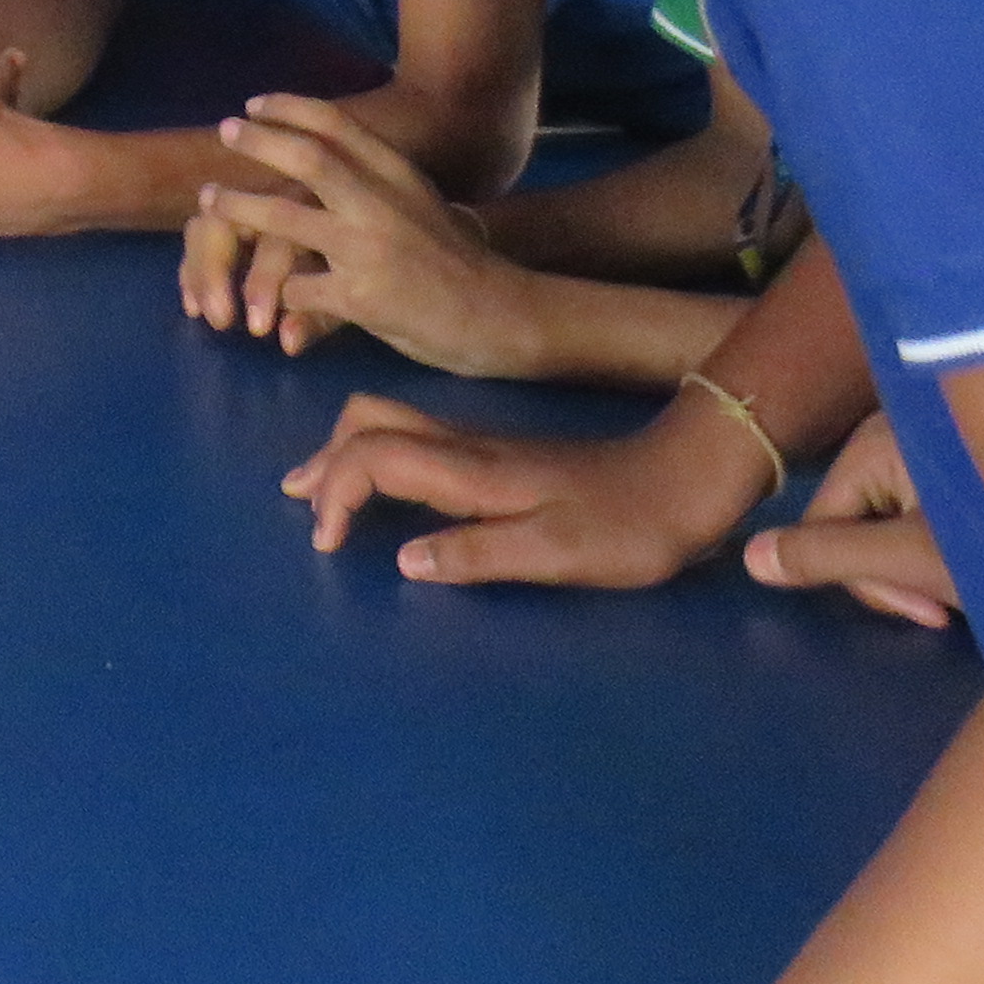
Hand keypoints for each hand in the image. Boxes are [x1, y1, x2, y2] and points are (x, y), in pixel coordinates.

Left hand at [185, 89, 537, 370]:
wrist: (501, 316)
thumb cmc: (459, 261)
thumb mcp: (421, 205)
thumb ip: (377, 185)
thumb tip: (321, 159)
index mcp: (399, 176)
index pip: (338, 125)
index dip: (291, 109)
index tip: (255, 103)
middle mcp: (383, 204)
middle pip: (309, 159)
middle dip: (259, 143)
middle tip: (224, 131)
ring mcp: (371, 250)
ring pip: (287, 223)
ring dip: (241, 211)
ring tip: (209, 204)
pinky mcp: (363, 298)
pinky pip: (301, 290)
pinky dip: (279, 293)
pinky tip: (267, 300)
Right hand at [278, 387, 772, 586]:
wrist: (688, 481)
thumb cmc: (627, 526)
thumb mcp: (556, 553)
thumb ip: (477, 554)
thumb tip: (403, 559)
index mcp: (472, 471)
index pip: (375, 459)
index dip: (336, 494)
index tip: (324, 543)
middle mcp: (467, 448)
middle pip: (370, 424)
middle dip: (324, 459)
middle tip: (295, 500)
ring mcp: (483, 448)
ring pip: (390, 426)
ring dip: (346, 452)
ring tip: (319, 487)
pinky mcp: (501, 458)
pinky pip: (416, 441)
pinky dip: (378, 455)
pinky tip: (386, 485)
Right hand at [745, 406, 963, 630]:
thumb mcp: (906, 558)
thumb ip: (824, 555)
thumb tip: (748, 557)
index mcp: (873, 442)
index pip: (826, 521)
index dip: (864, 576)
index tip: (923, 606)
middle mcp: (893, 431)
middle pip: (856, 522)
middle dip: (894, 573)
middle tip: (945, 604)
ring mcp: (925, 446)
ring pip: (887, 523)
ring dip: (916, 565)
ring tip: (967, 585)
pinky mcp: (952, 465)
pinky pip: (916, 511)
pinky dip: (936, 544)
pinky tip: (972, 561)